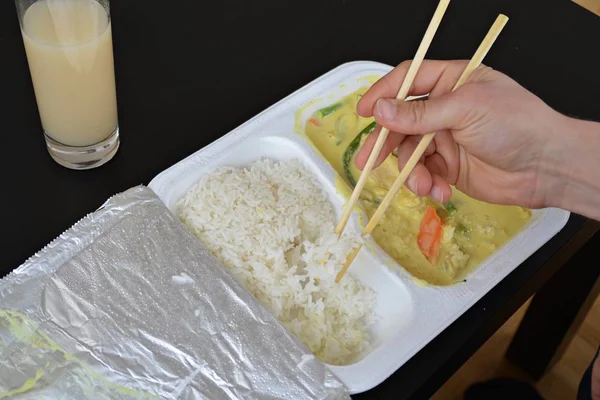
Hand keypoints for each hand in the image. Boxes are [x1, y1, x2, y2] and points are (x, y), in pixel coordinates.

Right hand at [354, 59, 570, 208]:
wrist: (546, 166)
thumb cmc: (515, 124)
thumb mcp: (465, 109)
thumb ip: (420, 113)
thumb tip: (380, 111)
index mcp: (451, 81)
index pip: (408, 80)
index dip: (383, 94)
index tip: (363, 112)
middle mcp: (444, 108)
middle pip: (401, 121)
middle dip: (385, 143)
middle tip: (366, 162)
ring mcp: (445, 139)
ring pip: (409, 153)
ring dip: (411, 172)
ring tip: (423, 186)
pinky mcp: (448, 168)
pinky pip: (424, 174)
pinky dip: (427, 185)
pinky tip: (440, 192)